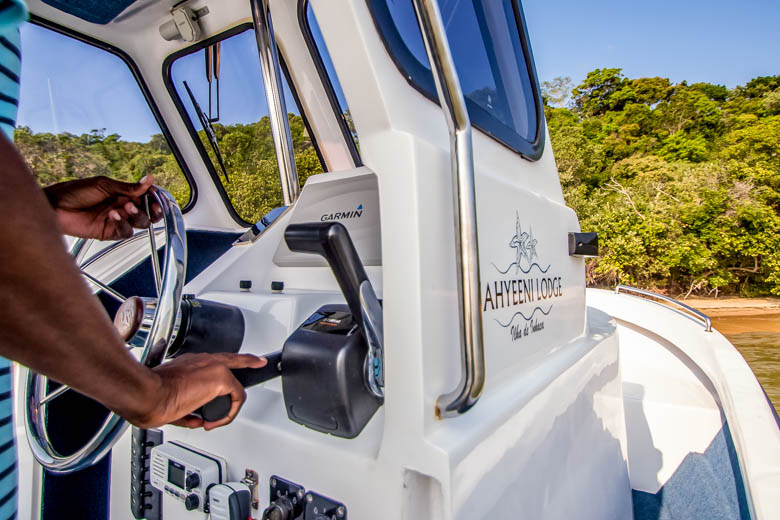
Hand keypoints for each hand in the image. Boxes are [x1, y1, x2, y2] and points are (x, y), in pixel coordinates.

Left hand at [44, 175, 161, 239]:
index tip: (156, 195)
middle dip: (151, 209)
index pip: (146, 197)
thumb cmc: (74, 192)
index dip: (154, 197)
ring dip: (136, 215)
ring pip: (140, 223)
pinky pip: (125, 232)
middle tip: (151, 206)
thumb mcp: (104, 185)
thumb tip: (148, 180)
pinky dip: (123, 224)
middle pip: (148, 212)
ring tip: (125, 207)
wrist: (55, 207)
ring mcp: (117, 220)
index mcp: (122, 193)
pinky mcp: (109, 232)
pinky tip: (114, 215)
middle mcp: (122, 207)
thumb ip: (128, 187)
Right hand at [131, 353, 266, 430]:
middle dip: (248, 363)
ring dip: (227, 406)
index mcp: (189, 363)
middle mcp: (203, 361)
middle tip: (258, 363)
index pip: (217, 359)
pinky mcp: (220, 378)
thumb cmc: (149, 395)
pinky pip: (236, 398)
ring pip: (234, 386)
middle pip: (234, 360)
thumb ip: (186, 408)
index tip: (250, 357)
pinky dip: (228, 414)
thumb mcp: (169, 400)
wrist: (146, 394)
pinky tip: (215, 422)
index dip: (236, 358)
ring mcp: (213, 367)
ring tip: (215, 420)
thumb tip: (194, 419)